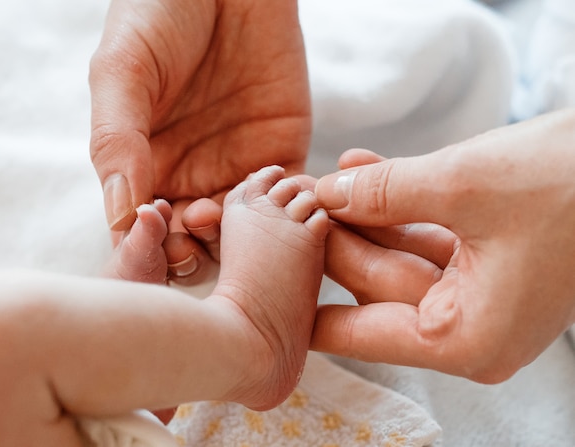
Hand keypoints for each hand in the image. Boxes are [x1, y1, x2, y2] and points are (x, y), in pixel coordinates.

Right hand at [89, 0, 309, 232]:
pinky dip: (289, 214)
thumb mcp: (124, 71)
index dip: (148, 247)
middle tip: (199, 222)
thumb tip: (118, 215)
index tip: (157, 230)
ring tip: (234, 204)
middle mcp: (190, 179)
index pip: (144, 234)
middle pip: (193, 247)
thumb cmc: (161, 16)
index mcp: (145, 168)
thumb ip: (116, 140)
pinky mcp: (282, 157)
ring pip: (242, 239)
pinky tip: (281, 198)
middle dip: (195, 251)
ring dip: (241, 238)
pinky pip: (289, 205)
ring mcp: (238, 172)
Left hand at [312, 110, 574, 382]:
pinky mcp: (489, 256)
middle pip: (377, 283)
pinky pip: (426, 233)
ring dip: (366, 211)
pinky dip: (397, 202)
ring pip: (398, 254)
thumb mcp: (461, 187)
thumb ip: (384, 193)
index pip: (361, 333)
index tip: (269, 297)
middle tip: (302, 200)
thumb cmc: (569, 187)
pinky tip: (362, 168)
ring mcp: (481, 291)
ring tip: (330, 176)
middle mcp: (471, 325)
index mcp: (464, 339)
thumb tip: (329, 192)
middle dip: (340, 236)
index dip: (311, 311)